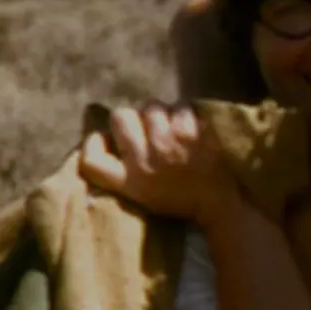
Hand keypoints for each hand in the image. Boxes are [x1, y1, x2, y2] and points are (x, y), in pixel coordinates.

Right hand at [81, 101, 243, 227]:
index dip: (93, 143)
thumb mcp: (141, 194)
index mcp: (128, 181)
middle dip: (134, 117)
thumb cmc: (179, 199)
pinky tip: (192, 127)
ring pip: (151, 106)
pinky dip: (186, 113)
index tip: (106, 140)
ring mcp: (166, 144)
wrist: (218, 203)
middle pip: (120, 117)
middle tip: (149, 128)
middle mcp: (142, 160)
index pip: (91, 159)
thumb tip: (106, 136)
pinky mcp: (189, 133)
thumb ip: (122, 170)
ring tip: (173, 128)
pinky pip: (179, 106)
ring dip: (162, 113)